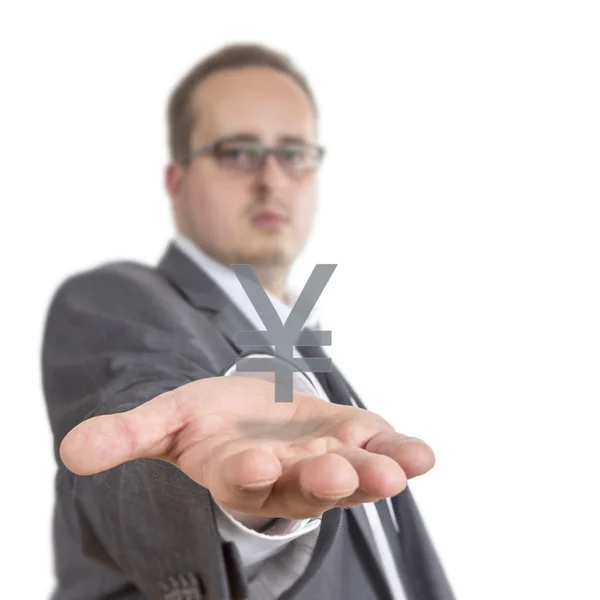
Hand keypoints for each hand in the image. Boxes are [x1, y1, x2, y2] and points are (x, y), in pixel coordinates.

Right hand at [60, 376, 434, 519]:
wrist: (250, 414)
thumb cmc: (207, 421)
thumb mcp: (165, 421)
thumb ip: (127, 435)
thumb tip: (72, 451)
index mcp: (237, 473)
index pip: (240, 480)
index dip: (245, 471)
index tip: (252, 463)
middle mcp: (285, 476)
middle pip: (305, 485)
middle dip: (321, 479)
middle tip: (337, 472)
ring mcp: (324, 458)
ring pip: (352, 472)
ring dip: (374, 471)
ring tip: (401, 467)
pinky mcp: (352, 437)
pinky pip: (379, 447)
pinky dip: (400, 450)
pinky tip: (422, 455)